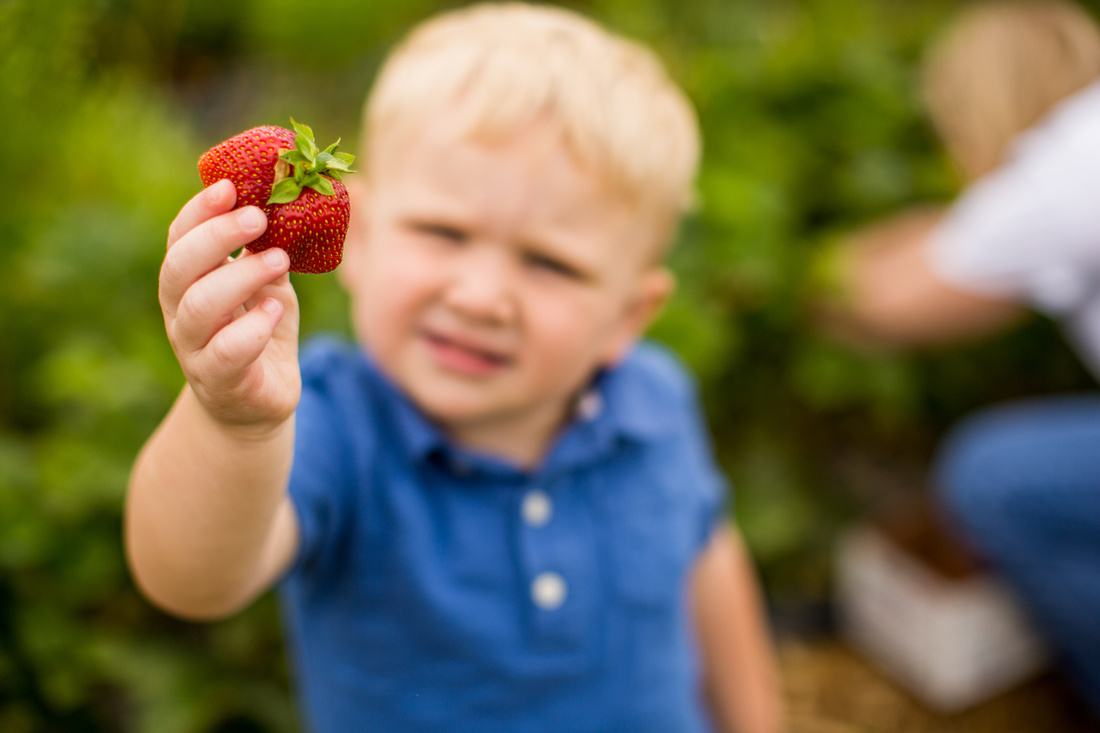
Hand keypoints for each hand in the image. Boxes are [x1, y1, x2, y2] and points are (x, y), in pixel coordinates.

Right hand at [160, 179, 301, 430]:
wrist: (257, 403)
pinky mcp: (220, 381)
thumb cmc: (259, 331)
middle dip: (217, 235)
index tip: (230, 186)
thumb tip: (288, 203)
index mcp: (188, 281)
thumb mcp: (267, 285)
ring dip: (240, 276)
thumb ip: (267, 251)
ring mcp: (194, 349)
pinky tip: (274, 310)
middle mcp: (181, 312)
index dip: (198, 211)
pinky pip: (227, 352)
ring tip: (279, 260)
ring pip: (200, 306)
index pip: (179, 238)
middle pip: (180, 267)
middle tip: (259, 217)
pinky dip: (252, 328)